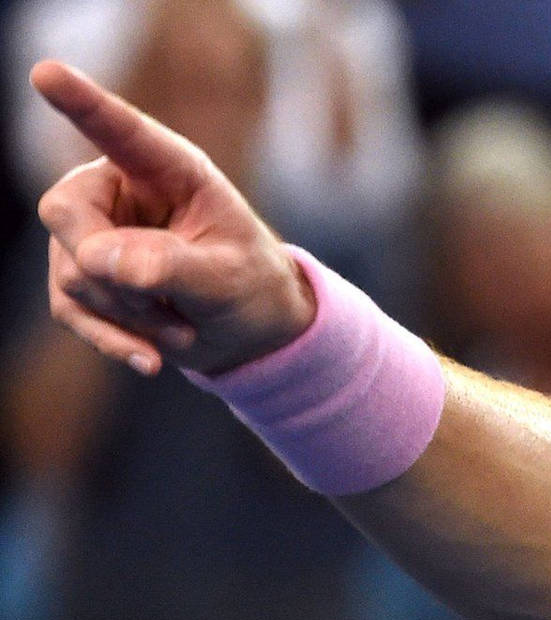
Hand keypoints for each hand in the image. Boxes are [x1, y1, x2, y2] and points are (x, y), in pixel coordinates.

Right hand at [30, 60, 314, 376]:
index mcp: (167, 168)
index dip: (82, 102)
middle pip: (66, 212)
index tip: (46, 73)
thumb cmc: (248, 284)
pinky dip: (113, 340)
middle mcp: (118, 190)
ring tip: (183, 323)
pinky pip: (70, 310)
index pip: (119, 129)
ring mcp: (91, 233)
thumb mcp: (227, 277)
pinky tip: (152, 361)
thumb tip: (97, 258)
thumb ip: (169, 264)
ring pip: (73, 272)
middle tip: (171, 302)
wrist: (246, 330)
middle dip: (111, 268)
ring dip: (130, 313)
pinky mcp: (79, 278)